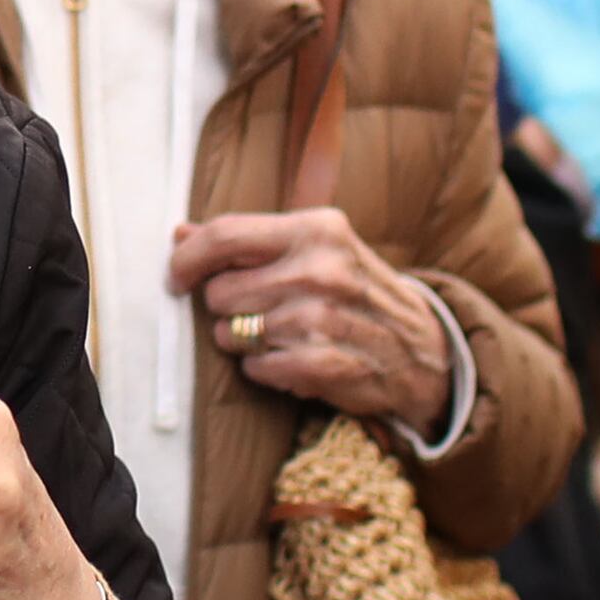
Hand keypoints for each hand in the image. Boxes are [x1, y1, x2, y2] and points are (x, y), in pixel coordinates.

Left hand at [165, 210, 457, 434]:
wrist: (423, 348)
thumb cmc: (356, 291)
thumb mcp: (315, 248)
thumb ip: (247, 240)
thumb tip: (179, 233)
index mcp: (315, 229)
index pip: (225, 234)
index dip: (188, 258)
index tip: (176, 276)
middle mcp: (320, 269)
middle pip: (220, 292)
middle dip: (226, 307)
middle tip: (257, 311)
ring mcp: (323, 318)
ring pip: (233, 334)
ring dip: (245, 341)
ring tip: (279, 336)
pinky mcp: (325, 363)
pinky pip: (257, 368)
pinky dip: (264, 369)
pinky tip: (289, 359)